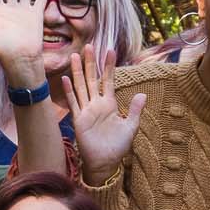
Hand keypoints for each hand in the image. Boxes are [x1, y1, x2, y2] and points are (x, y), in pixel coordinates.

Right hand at [62, 48, 144, 180]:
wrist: (105, 163)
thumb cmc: (118, 147)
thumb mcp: (131, 127)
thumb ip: (135, 110)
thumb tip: (143, 94)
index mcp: (109, 104)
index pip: (108, 80)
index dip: (109, 66)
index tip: (110, 50)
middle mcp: (96, 104)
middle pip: (92, 78)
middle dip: (90, 63)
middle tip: (89, 45)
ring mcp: (86, 111)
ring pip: (81, 87)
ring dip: (77, 72)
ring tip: (75, 56)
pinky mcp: (78, 120)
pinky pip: (73, 103)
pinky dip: (69, 92)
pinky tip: (65, 80)